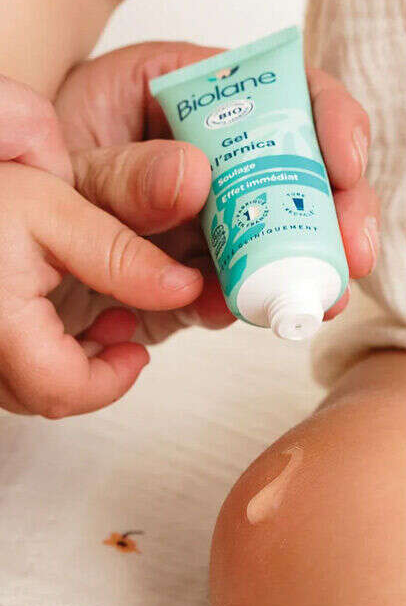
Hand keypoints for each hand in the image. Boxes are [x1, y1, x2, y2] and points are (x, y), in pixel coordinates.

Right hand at [0, 112, 202, 416]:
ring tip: (105, 316)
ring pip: (27, 385)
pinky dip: (48, 352)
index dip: (110, 381)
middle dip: (98, 370)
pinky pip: (12, 367)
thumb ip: (123, 253)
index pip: (58, 389)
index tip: (138, 352)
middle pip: (44, 395)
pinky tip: (67, 318)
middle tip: (126, 326)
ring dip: (74, 362)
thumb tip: (187, 286)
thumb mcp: (59, 210)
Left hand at [53, 42, 378, 342]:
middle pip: (313, 167)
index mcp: (196, 93)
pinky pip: (253, 280)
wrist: (9, 242)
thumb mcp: (68, 158)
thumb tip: (194, 177)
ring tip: (319, 299)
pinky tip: (244, 312)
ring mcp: (225, 211)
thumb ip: (121, 170)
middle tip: (350, 254)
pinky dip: (258, 301)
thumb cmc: (33, 171)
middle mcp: (224, 152)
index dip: (333, 120)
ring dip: (314, 266)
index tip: (346, 166)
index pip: (290, 88)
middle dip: (341, 212)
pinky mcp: (215, 262)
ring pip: (296, 230)